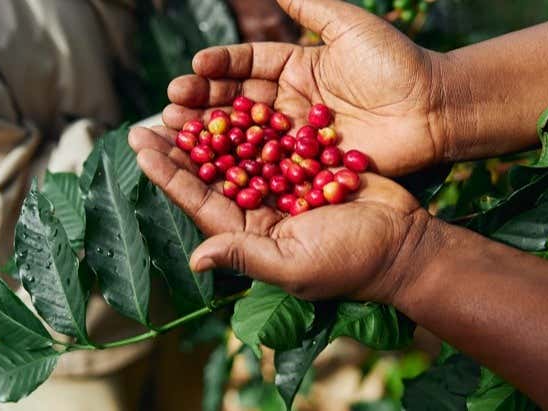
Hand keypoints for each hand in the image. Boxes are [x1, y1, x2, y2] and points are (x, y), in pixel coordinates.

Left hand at [129, 126, 431, 304]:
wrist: (406, 243)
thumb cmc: (352, 263)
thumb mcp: (294, 265)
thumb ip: (245, 256)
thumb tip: (196, 260)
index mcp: (249, 234)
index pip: (198, 201)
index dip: (168, 174)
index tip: (141, 145)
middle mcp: (259, 210)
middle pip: (210, 173)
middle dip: (180, 146)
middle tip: (152, 116)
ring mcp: (283, 187)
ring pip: (237, 152)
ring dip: (211, 128)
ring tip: (183, 101)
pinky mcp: (306, 166)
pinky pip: (272, 140)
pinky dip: (251, 120)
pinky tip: (231, 96)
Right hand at [163, 0, 450, 175]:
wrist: (436, 109)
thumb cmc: (397, 63)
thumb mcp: (349, 26)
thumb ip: (309, 6)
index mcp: (298, 66)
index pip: (248, 64)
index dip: (220, 66)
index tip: (194, 67)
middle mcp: (292, 101)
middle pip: (238, 101)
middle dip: (202, 102)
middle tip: (171, 105)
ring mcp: (298, 136)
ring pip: (246, 134)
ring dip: (211, 135)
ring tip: (177, 131)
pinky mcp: (310, 166)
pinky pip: (271, 165)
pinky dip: (241, 166)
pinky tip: (213, 167)